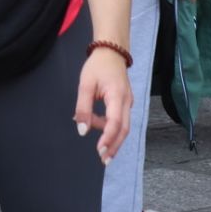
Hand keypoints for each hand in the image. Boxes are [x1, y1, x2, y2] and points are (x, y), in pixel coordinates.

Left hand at [75, 47, 132, 164]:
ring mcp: (128, 102)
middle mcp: (127, 102)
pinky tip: (97, 125)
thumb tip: (82, 130)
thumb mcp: (85, 85)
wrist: (111, 51)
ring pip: (124, 126)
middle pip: (124, 129)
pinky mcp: (125, 103)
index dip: (108, 138)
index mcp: (117, 96)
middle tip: (104, 160)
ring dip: (113, 138)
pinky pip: (120, 119)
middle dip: (114, 146)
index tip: (100, 150)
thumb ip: (83, 108)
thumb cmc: (97, 66)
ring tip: (99, 145)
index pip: (115, 122)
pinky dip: (111, 127)